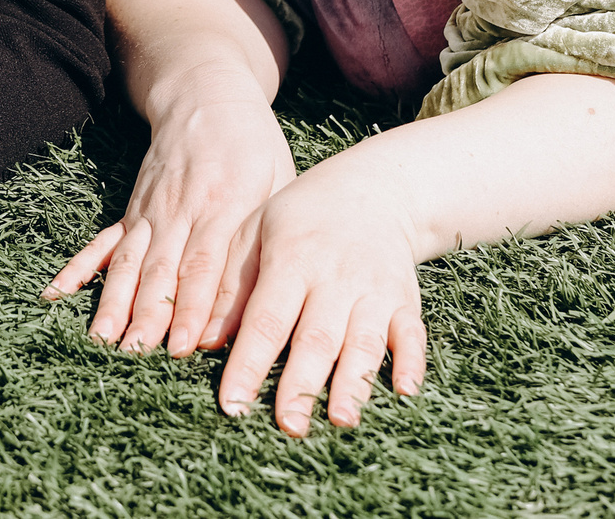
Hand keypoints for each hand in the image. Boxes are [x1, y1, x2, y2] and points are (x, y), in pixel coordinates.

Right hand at [43, 78, 296, 357]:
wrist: (205, 95)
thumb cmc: (253, 145)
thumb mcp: (280, 181)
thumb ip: (271, 236)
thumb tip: (273, 295)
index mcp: (224, 204)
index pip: (205, 265)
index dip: (193, 308)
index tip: (183, 347)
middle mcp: (181, 210)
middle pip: (162, 270)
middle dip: (148, 316)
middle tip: (135, 355)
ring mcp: (151, 210)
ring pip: (130, 262)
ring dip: (113, 302)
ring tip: (99, 340)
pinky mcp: (133, 210)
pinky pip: (102, 243)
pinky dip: (78, 269)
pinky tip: (55, 294)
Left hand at [216, 165, 425, 432]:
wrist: (372, 189)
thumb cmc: (299, 217)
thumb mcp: (254, 232)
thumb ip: (228, 286)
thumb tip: (201, 340)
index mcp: (291, 260)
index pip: (266, 320)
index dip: (249, 363)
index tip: (233, 404)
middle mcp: (335, 279)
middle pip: (316, 338)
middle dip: (301, 384)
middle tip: (287, 425)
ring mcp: (375, 291)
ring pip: (364, 342)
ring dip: (353, 383)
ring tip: (340, 420)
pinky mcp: (406, 300)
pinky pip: (412, 335)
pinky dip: (412, 363)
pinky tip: (405, 391)